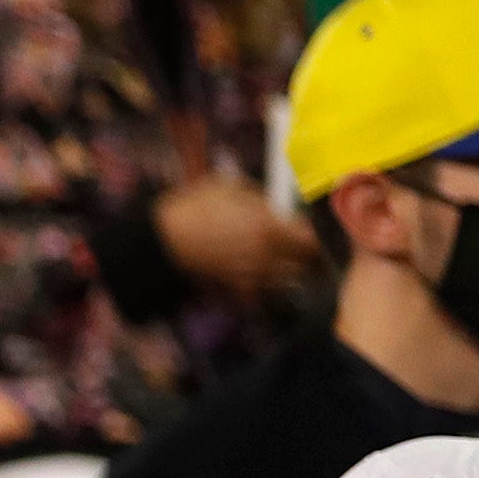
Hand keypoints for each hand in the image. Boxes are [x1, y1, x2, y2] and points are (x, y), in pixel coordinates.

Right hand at [153, 177, 309, 296]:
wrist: (163, 240)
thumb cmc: (195, 208)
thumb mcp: (232, 187)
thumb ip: (263, 200)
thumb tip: (278, 208)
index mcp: (269, 227)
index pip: (312, 241)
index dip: (315, 236)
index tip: (310, 230)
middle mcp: (265, 255)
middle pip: (306, 265)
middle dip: (309, 256)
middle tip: (307, 248)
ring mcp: (251, 274)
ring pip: (289, 280)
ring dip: (292, 270)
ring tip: (287, 259)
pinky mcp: (237, 286)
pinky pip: (265, 290)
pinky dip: (270, 284)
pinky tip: (264, 272)